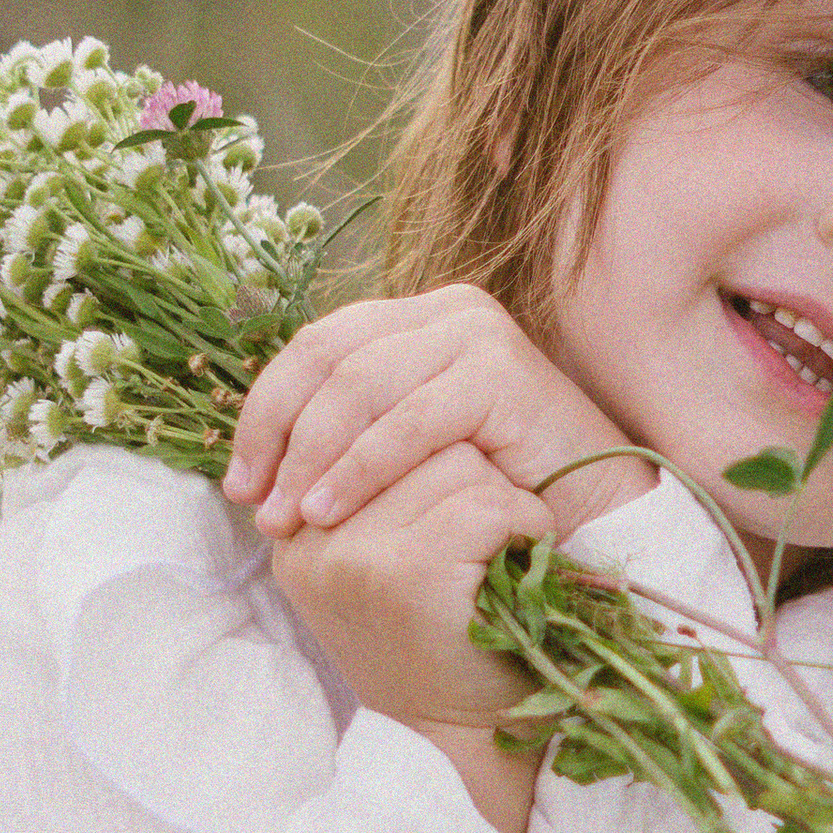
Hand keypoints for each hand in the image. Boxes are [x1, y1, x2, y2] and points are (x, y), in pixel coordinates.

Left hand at [221, 286, 653, 542]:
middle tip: (256, 504)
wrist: (594, 521)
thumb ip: (345, 437)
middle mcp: (445, 311)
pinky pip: (411, 419)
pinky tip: (333, 510)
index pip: (313, 348)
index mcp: (412, 320)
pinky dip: (363, 467)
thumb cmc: (494, 497)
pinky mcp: (502, 372)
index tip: (239, 484)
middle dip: (279, 434)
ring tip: (291, 518)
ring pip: (361, 386)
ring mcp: (475, 334)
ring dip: (314, 456)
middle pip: (327, 357)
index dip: (264, 412)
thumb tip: (252, 464)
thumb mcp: (406, 458)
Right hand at [267, 442, 553, 832]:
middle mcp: (308, 534)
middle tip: (484, 527)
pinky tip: (518, 565)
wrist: (462, 742)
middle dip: (464, 466)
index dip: (418, 433)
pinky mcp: (404, 572)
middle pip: (405, 426)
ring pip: (452, 459)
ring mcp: (350, 553)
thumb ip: (374, 480)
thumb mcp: (386, 553)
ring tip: (498, 550)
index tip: (454, 482)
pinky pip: (487, 502)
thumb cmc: (440, 640)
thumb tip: (392, 379)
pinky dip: (523, 526)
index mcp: (295, 523)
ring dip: (499, 496)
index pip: (356, 414)